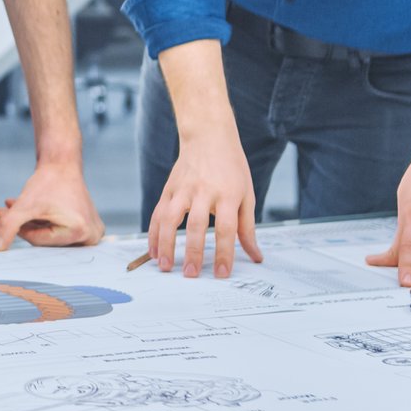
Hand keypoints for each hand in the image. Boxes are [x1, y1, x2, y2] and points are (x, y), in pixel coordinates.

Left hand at [0, 162, 105, 250]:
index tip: (2, 214)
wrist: (62, 164)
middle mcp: (90, 236)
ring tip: (12, 207)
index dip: (19, 228)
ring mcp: (91, 233)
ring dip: (30, 223)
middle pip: (46, 241)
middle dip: (24, 226)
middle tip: (3, 211)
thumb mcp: (25, 205)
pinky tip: (27, 210)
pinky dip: (42, 222)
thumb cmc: (48, 181)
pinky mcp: (87, 228)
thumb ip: (8, 226)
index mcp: (80, 231)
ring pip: (51, 236)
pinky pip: (59, 232)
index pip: (40, 241)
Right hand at [146, 132, 262, 277]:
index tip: (222, 273)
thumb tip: (256, 256)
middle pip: (197, 225)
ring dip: (166, 244)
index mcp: (227, 194)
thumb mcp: (246, 194)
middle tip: (191, 274)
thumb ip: (247, 228)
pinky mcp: (168, 188)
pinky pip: (158, 213)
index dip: (225, 252)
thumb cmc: (231, 167)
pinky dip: (154, 234)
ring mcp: (183, 189)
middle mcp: (204, 191)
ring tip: (165, 266)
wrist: (208, 136)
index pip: (227, 228)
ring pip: (170, 219)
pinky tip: (154, 251)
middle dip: (193, 252)